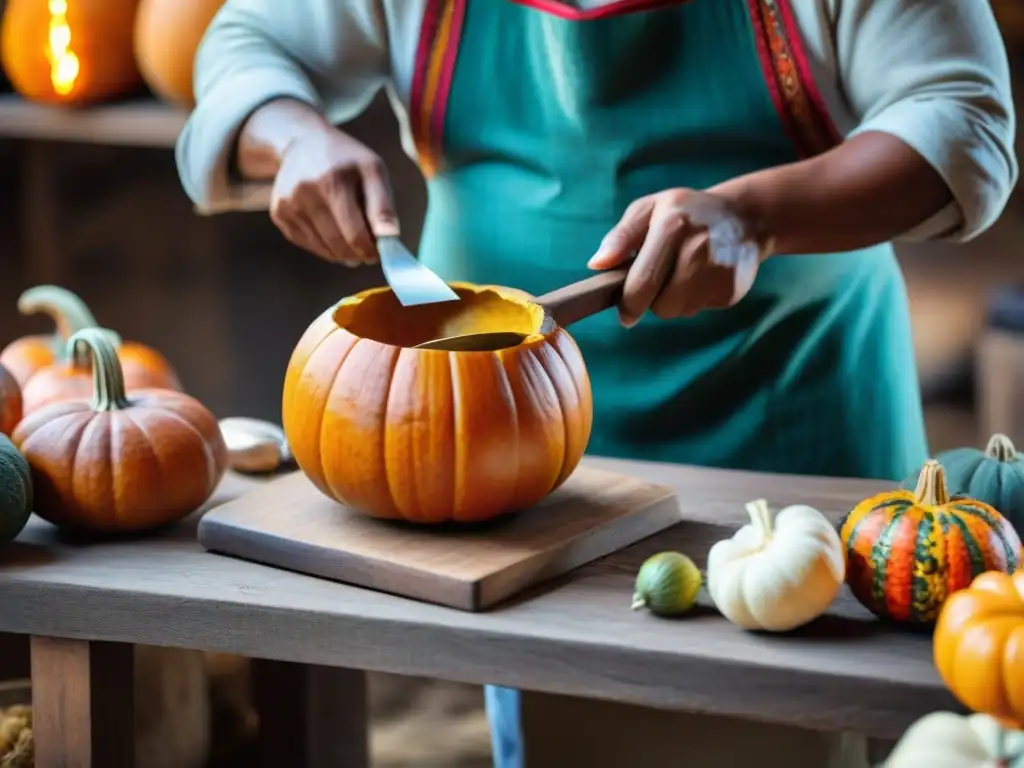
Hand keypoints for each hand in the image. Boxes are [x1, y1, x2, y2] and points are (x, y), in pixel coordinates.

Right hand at [270, 125, 397, 265]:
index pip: (354, 233)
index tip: (379, 253)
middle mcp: (305, 192)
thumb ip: (383, 205)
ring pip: (323, 249)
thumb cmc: (346, 160)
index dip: (370, 250)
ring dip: (342, 252)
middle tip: (367, 250)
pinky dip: (325, 246)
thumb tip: (390, 238)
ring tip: (351, 238)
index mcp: (333, 181)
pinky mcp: (279, 213)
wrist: (302, 143)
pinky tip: (331, 230)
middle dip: (357, 254)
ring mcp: (288, 204)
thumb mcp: (373, 170)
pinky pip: (308, 244)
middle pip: (338, 245)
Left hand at [588, 189, 771, 326]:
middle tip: (658, 280)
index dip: (629, 304)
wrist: (743, 216)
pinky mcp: (733, 289)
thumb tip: (597, 264)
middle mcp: (699, 248)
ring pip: (681, 311)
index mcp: (673, 226)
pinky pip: (701, 309)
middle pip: (663, 306)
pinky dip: (696, 299)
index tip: (625, 313)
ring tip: (682, 272)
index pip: (643, 282)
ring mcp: (720, 270)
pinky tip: (703, 276)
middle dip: (652, 301)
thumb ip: (620, 237)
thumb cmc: (684, 213)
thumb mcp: (648, 210)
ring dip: (674, 300)